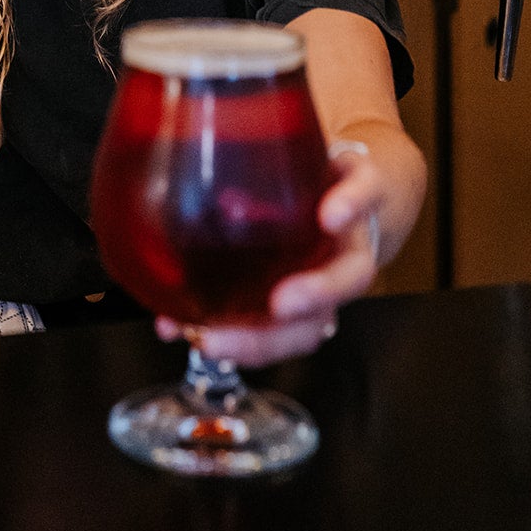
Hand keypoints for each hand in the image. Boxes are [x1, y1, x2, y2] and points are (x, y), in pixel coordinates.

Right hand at [154, 147, 382, 368]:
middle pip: (315, 319)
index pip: (281, 337)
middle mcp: (332, 274)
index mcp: (306, 295)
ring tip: (288, 296)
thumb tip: (163, 310)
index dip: (246, 347)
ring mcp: (354, 236)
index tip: (206, 344)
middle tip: (234, 336)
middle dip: (276, 332)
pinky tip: (330, 213)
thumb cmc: (300, 217)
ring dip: (320, 288)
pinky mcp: (366, 187)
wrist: (364, 183)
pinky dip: (350, 206)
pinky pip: (364, 197)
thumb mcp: (261, 247)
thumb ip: (214, 275)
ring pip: (351, 274)